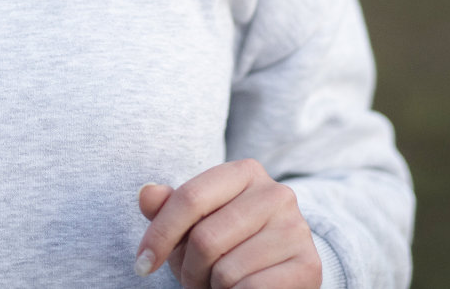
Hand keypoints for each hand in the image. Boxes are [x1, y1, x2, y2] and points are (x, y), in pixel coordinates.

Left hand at [134, 160, 320, 288]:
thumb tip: (146, 193)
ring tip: (220, 284)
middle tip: (195, 279)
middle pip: (205, 239)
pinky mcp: (307, 265)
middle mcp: (276, 193)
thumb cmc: (230, 243)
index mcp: (245, 172)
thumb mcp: (196, 223)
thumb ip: (169, 207)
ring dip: (212, 287)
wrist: (283, 269)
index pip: (190, 198)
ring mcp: (296, 228)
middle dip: (189, 270)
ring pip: (226, 270)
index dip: (159, 235)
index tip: (142, 264)